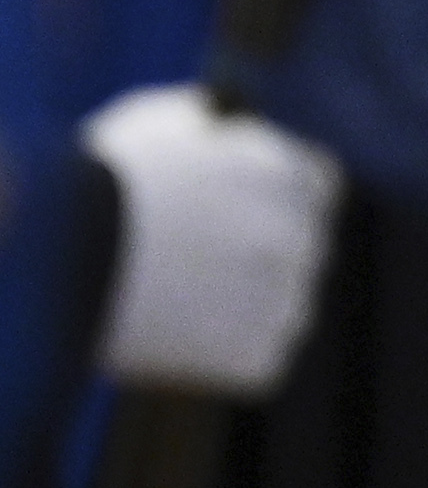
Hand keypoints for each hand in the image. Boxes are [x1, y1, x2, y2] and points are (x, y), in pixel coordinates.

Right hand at [83, 87, 340, 397]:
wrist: (50, 258)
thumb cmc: (93, 185)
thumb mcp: (159, 125)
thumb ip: (213, 128)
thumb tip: (229, 126)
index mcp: (282, 172)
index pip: (318, 189)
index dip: (284, 202)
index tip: (254, 218)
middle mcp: (294, 233)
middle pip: (302, 251)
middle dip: (261, 259)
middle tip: (203, 272)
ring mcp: (278, 297)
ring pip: (285, 310)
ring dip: (245, 312)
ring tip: (178, 309)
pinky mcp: (253, 356)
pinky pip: (257, 361)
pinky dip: (223, 360)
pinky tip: (175, 345)